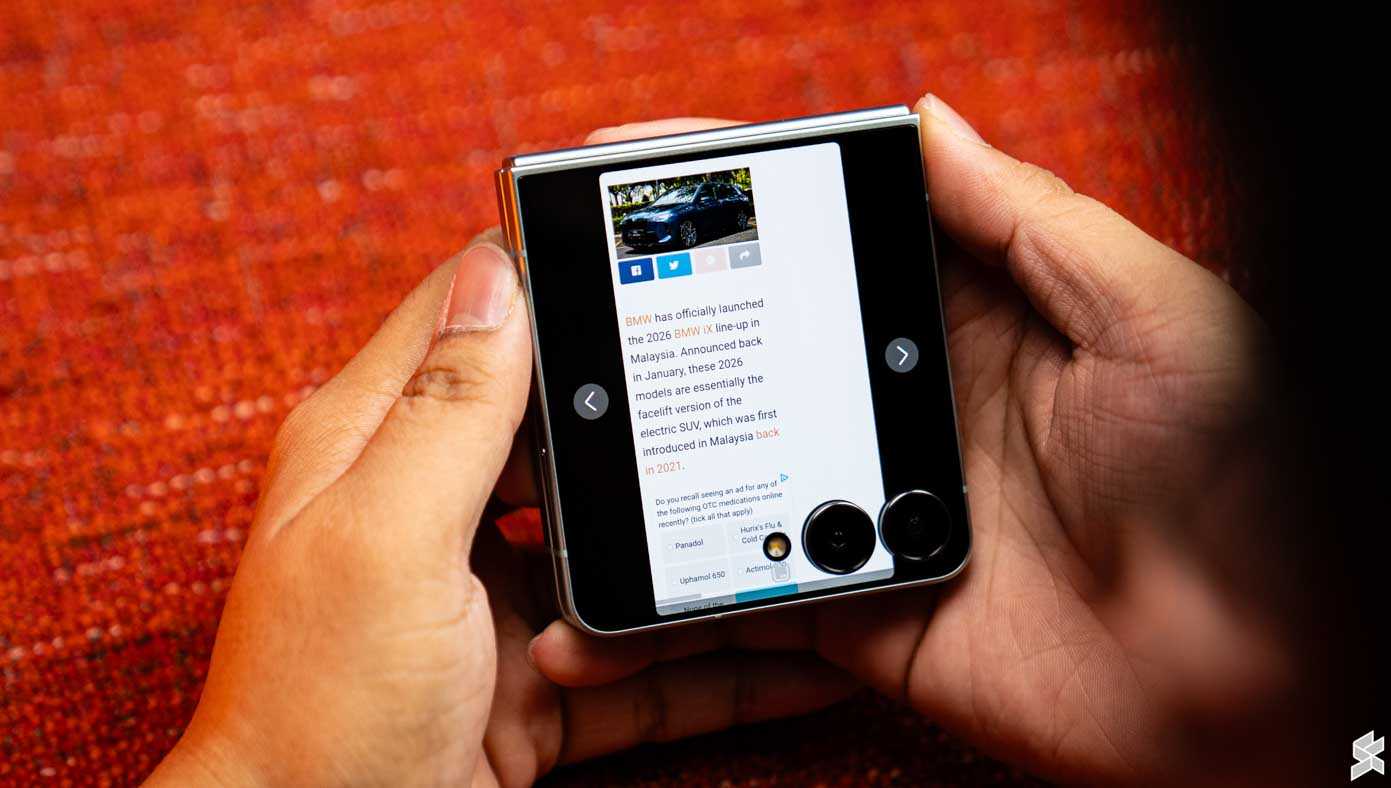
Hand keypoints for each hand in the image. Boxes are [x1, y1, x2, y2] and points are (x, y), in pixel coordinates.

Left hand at [147, 234, 854, 785]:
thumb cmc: (320, 711)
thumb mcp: (388, 538)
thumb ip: (449, 412)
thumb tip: (498, 274)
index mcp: (378, 446)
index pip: (469, 318)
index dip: (547, 275)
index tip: (639, 250)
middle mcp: (433, 509)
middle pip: (562, 431)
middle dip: (647, 416)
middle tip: (752, 386)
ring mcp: (488, 597)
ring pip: (613, 545)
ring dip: (690, 543)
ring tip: (793, 520)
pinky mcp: (534, 676)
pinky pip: (638, 656)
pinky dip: (708, 660)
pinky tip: (786, 658)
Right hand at [531, 97, 1305, 784]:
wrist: (1268, 679)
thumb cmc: (1248, 479)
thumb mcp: (1158, 315)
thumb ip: (1030, 223)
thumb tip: (926, 121)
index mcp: (975, 323)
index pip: (830, 240)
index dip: (737, 200)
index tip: (638, 169)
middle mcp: (910, 407)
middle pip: (760, 349)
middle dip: (659, 321)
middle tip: (555, 297)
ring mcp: (875, 507)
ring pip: (735, 467)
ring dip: (647, 456)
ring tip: (550, 431)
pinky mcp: (864, 610)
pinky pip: (752, 594)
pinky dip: (678, 593)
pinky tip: (607, 587)